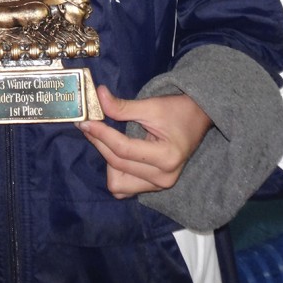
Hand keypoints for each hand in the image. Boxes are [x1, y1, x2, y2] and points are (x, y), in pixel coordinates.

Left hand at [78, 85, 211, 199]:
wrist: (198, 120)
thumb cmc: (177, 111)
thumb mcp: (151, 105)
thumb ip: (123, 106)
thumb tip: (98, 95)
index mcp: (166, 157)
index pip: (123, 149)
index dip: (101, 134)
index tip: (84, 121)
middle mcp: (164, 177)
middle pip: (118, 165)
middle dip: (100, 143)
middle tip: (88, 124)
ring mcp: (160, 186)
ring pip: (118, 183)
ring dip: (107, 160)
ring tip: (104, 138)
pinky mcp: (155, 187)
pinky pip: (126, 188)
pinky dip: (116, 172)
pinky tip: (115, 152)